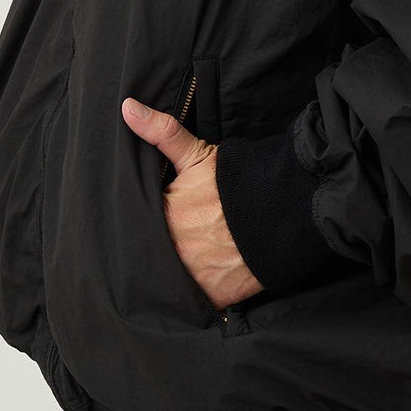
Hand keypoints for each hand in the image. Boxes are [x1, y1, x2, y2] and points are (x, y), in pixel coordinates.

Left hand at [121, 96, 265, 313]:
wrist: (284, 213)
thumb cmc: (239, 183)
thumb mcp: (198, 155)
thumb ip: (160, 133)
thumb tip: (126, 107)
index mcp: (162, 216)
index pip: (134, 224)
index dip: (136, 223)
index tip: (142, 223)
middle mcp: (171, 250)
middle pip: (148, 255)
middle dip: (148, 252)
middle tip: (152, 248)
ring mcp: (191, 277)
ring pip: (165, 281)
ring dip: (165, 276)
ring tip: (172, 267)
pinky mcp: (211, 297)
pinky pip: (189, 303)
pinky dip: (186, 298)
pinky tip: (186, 289)